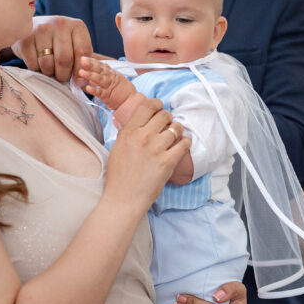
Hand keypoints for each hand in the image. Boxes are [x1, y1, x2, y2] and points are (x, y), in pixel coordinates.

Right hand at [13, 16, 93, 82]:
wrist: (32, 30)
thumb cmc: (58, 42)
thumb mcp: (74, 46)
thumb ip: (83, 62)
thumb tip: (84, 83)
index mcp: (76, 26)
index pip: (83, 51)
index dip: (80, 70)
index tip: (78, 82)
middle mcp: (60, 24)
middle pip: (64, 59)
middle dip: (63, 75)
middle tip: (61, 77)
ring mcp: (41, 29)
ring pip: (47, 64)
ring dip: (49, 72)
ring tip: (49, 68)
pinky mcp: (25, 38)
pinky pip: (33, 64)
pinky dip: (36, 69)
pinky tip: (38, 62)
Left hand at [77, 56, 134, 110]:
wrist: (131, 102)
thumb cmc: (122, 91)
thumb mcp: (115, 80)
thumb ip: (104, 77)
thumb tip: (91, 76)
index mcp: (112, 74)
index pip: (102, 65)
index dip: (93, 61)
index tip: (84, 57)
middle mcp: (111, 78)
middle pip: (100, 70)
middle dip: (91, 65)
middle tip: (82, 60)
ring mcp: (109, 87)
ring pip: (99, 79)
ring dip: (90, 75)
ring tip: (81, 72)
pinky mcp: (108, 96)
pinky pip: (100, 92)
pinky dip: (94, 89)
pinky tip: (87, 87)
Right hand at [102, 97, 189, 213]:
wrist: (123, 198)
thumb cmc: (118, 176)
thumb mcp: (117, 147)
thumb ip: (129, 132)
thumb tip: (140, 121)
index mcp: (129, 131)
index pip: (147, 106)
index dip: (157, 104)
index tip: (159, 109)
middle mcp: (143, 137)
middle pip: (164, 115)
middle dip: (168, 118)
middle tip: (168, 125)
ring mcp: (156, 149)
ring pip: (176, 128)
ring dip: (178, 130)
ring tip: (175, 136)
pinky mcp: (168, 162)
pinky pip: (184, 144)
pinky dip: (186, 142)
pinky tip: (183, 144)